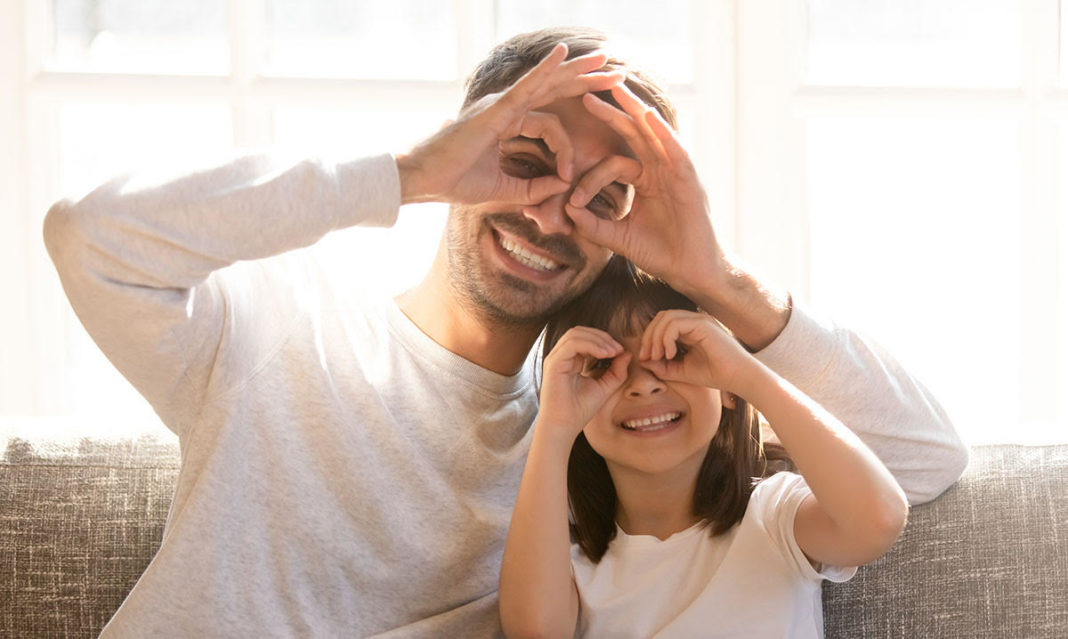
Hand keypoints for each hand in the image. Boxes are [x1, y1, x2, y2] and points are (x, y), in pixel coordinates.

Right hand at [396, 44, 622, 205]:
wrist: (425, 181)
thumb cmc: (455, 182)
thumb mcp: (504, 191)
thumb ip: (534, 189)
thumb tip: (563, 187)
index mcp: (508, 122)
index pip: (550, 124)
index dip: (566, 149)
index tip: (568, 176)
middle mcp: (507, 107)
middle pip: (555, 90)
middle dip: (586, 81)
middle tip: (617, 73)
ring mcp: (502, 104)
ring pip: (548, 84)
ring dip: (579, 71)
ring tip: (606, 59)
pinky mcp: (496, 108)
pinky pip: (526, 86)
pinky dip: (545, 69)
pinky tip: (564, 53)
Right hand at [537, 327, 630, 439]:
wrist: (564, 427)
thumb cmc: (579, 410)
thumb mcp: (604, 388)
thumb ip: (616, 371)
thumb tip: (627, 353)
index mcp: (570, 360)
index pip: (585, 338)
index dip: (604, 340)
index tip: (621, 351)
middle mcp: (560, 357)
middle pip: (580, 331)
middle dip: (602, 336)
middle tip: (618, 348)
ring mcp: (555, 358)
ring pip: (575, 334)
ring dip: (598, 339)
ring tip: (613, 351)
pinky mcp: (553, 363)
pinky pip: (572, 344)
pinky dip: (591, 345)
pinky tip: (605, 354)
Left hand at [563, 85, 723, 299]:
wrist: (690, 271)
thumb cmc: (661, 254)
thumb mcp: (619, 238)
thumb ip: (594, 225)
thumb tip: (566, 212)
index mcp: (645, 181)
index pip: (613, 164)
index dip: (589, 178)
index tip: (571, 199)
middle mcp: (660, 170)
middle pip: (633, 134)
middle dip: (611, 113)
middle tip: (587, 93)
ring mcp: (675, 172)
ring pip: (653, 133)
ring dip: (635, 109)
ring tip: (618, 88)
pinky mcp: (689, 179)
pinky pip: (675, 150)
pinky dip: (662, 132)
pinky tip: (648, 116)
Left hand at [639, 310, 754, 393]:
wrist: (739, 378)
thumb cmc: (715, 375)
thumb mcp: (681, 371)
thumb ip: (662, 366)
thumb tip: (643, 360)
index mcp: (690, 329)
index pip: (662, 323)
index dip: (649, 338)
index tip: (645, 358)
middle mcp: (695, 321)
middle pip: (661, 317)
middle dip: (649, 336)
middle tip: (647, 357)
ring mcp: (700, 320)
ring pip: (666, 317)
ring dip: (656, 337)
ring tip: (658, 357)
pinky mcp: (703, 324)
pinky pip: (675, 324)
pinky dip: (667, 339)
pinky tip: (670, 355)